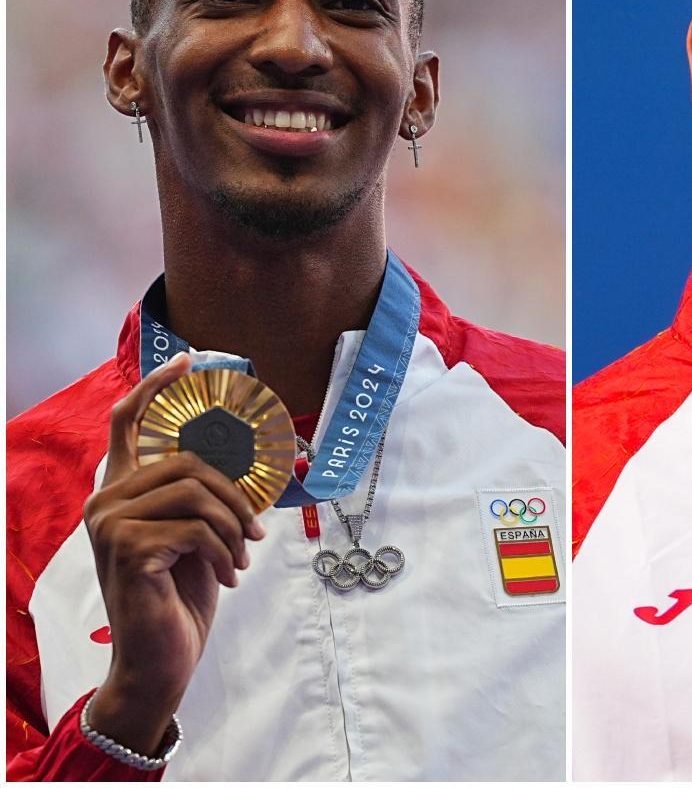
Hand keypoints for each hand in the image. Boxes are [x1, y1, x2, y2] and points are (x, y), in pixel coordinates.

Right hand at [82, 353, 266, 754]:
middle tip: (255, 531)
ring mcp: (111, 524)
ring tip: (241, 557)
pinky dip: (225, 550)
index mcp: (120, 492)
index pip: (127, 423)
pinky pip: (198, 527)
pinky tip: (229, 576)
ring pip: (197, 492)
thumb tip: (252, 461)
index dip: (156, 387)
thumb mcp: (199, 535)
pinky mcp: (128, 548)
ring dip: (234, 527)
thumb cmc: (181, 596)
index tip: (188, 362)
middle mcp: (106, 501)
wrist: (162, 658)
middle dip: (236, 494)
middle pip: (188, 461)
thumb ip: (206, 496)